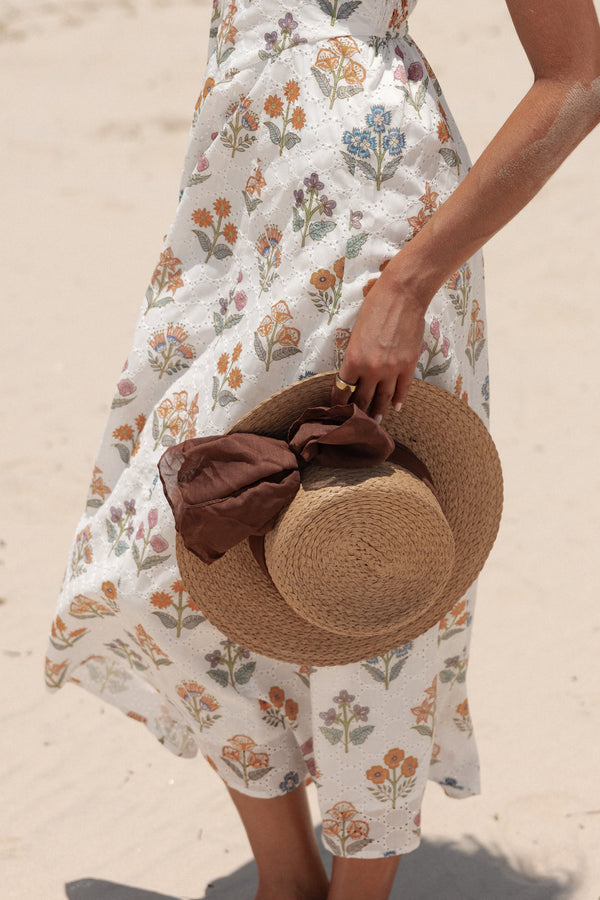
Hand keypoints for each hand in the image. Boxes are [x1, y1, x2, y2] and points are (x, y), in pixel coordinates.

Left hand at [331, 259, 426, 421]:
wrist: (403, 296)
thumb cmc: (375, 307)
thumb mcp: (356, 332)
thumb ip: (355, 354)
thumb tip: (355, 370)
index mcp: (352, 360)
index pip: (342, 390)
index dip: (339, 402)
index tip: (338, 409)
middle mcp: (371, 369)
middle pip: (362, 399)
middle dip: (357, 412)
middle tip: (355, 422)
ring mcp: (391, 370)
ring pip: (383, 399)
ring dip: (378, 412)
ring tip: (375, 421)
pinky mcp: (408, 366)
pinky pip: (402, 390)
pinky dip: (398, 400)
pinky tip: (395, 407)